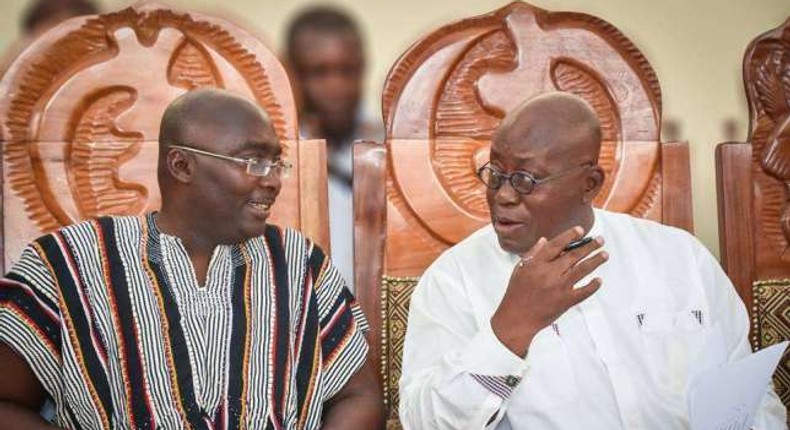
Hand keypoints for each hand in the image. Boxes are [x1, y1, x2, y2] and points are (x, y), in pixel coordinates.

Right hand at [490, 226, 607, 355]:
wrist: (517, 318)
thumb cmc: (516, 293)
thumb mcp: (519, 270)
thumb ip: (533, 254)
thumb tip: (544, 240)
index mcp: (536, 264)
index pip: (556, 245)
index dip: (569, 236)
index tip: (581, 230)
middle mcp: (549, 274)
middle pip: (573, 256)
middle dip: (589, 246)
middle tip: (600, 240)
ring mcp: (558, 288)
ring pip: (581, 270)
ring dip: (595, 261)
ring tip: (604, 255)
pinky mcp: (565, 302)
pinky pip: (583, 292)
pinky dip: (593, 286)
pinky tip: (599, 280)